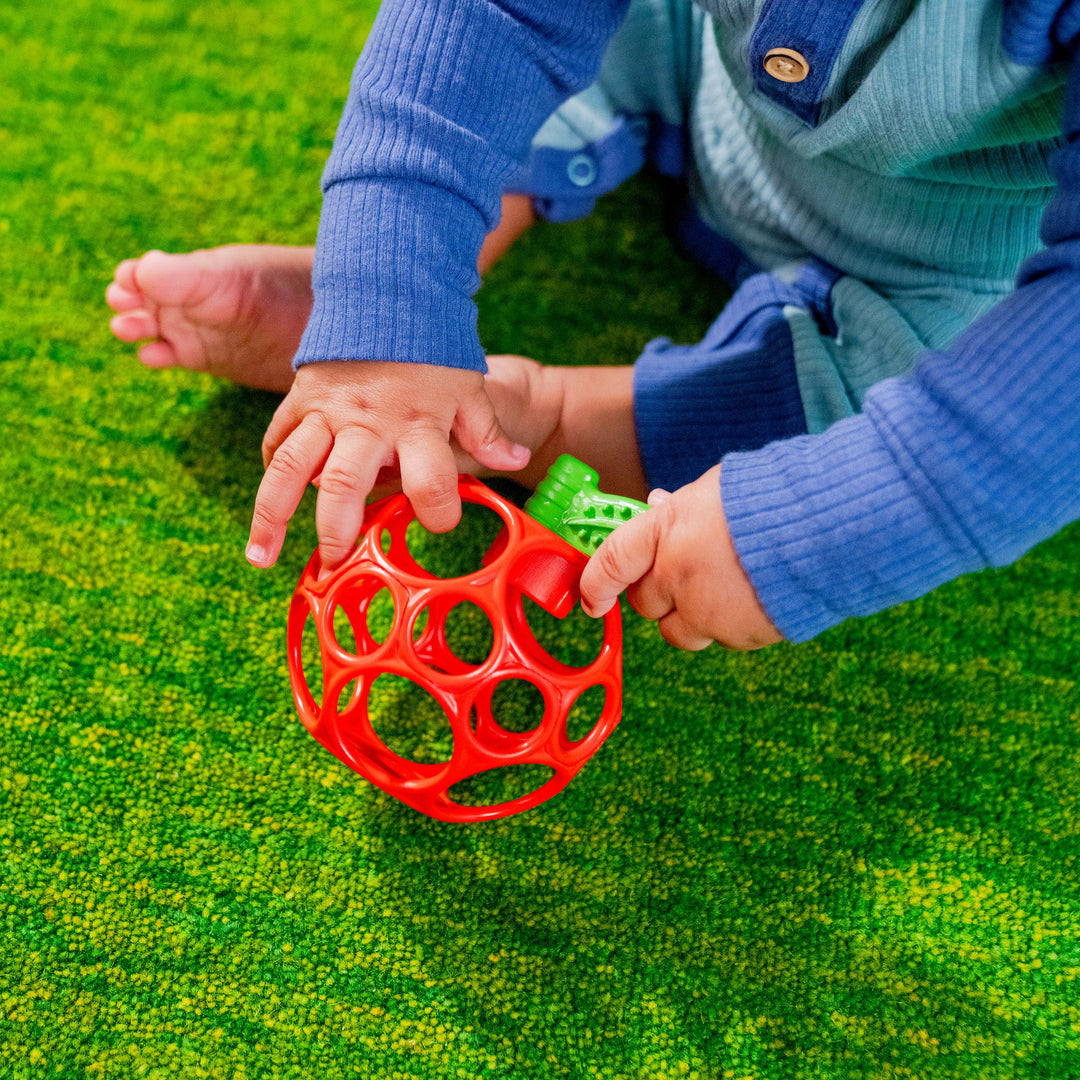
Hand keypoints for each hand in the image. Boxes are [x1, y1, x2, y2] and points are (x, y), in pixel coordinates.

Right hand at [247, 361, 529, 569]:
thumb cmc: (432, 349)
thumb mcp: (468, 387)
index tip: (439, 524)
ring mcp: (327, 410)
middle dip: (336, 529)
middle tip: (333, 566)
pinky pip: (277, 439)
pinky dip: (270, 472)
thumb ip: (486, 430)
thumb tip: (518, 459)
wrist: (388, 292)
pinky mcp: (300, 398)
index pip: (431, 477)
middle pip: (346, 482)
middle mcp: (368, 421)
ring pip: (291, 467)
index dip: (439, 508)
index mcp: (417, 422)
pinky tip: (266, 511)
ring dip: (272, 514)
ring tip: (262, 558)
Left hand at [578, 465, 782, 650]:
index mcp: (666, 530)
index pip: (611, 562)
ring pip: (678, 632)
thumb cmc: (773, 498)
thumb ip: (678, 509)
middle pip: (645, 604)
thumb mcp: (712, 490)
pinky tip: (752, 598)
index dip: (595, 585)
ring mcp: (708, 611)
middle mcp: (679, 575)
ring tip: (720, 590)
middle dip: (657, 594)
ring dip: (688, 617)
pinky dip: (727, 625)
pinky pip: (720, 639)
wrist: (829, 528)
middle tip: (682, 575)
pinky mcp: (740, 635)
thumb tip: (656, 508)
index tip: (592, 600)